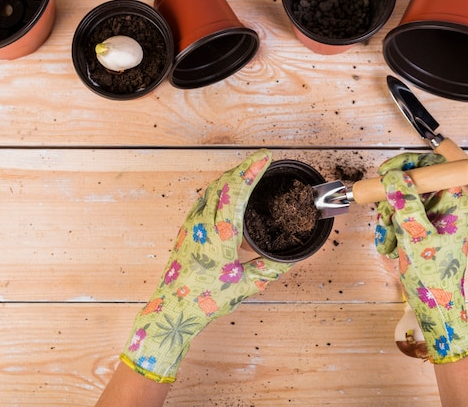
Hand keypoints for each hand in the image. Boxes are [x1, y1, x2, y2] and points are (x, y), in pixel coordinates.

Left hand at [121, 149, 293, 382]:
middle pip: (222, 183)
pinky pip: (203, 200)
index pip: (234, 192)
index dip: (250, 170)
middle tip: (261, 160)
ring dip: (230, 177)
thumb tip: (294, 257)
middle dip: (243, 168)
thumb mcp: (246, 285)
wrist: (174, 310)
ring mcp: (191, 225)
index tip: (264, 157)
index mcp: (219, 235)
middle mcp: (202, 224)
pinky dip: (219, 190)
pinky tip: (228, 195)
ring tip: (248, 173)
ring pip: (211, 190)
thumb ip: (271, 268)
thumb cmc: (206, 300)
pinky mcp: (186, 230)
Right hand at [375, 153, 467, 363]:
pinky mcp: (420, 229)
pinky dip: (388, 230)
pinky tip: (389, 247)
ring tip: (388, 242)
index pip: (435, 166)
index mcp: (454, 203)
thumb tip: (394, 177)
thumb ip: (405, 204)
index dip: (408, 164)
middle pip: (411, 184)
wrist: (433, 307)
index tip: (385, 173)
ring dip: (387, 220)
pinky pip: (398, 217)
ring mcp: (432, 218)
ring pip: (400, 201)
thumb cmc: (433, 278)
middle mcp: (445, 207)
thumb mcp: (415, 237)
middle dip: (391, 201)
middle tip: (384, 217)